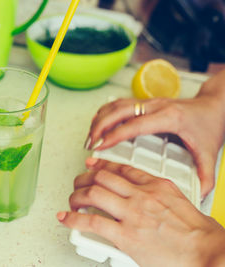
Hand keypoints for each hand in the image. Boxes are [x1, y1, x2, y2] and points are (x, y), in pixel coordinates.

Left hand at [57, 159, 224, 266]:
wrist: (207, 252)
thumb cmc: (198, 232)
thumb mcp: (178, 201)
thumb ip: (157, 194)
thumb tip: (144, 196)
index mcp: (155, 185)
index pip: (121, 169)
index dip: (101, 165)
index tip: (93, 165)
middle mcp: (141, 195)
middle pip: (102, 178)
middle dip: (84, 179)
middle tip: (78, 184)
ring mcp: (131, 214)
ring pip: (93, 194)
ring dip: (76, 196)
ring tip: (72, 201)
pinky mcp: (125, 235)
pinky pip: (91, 222)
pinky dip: (73, 219)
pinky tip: (66, 218)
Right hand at [84, 93, 224, 195]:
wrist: (213, 106)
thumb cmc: (208, 125)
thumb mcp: (209, 152)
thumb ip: (205, 176)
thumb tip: (199, 195)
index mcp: (169, 117)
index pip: (134, 124)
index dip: (114, 135)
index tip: (100, 146)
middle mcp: (156, 106)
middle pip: (118, 111)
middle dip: (99, 127)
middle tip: (90, 144)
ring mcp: (148, 102)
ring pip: (115, 105)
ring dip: (99, 119)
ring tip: (90, 137)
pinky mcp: (144, 102)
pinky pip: (118, 103)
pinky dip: (104, 113)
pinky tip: (98, 124)